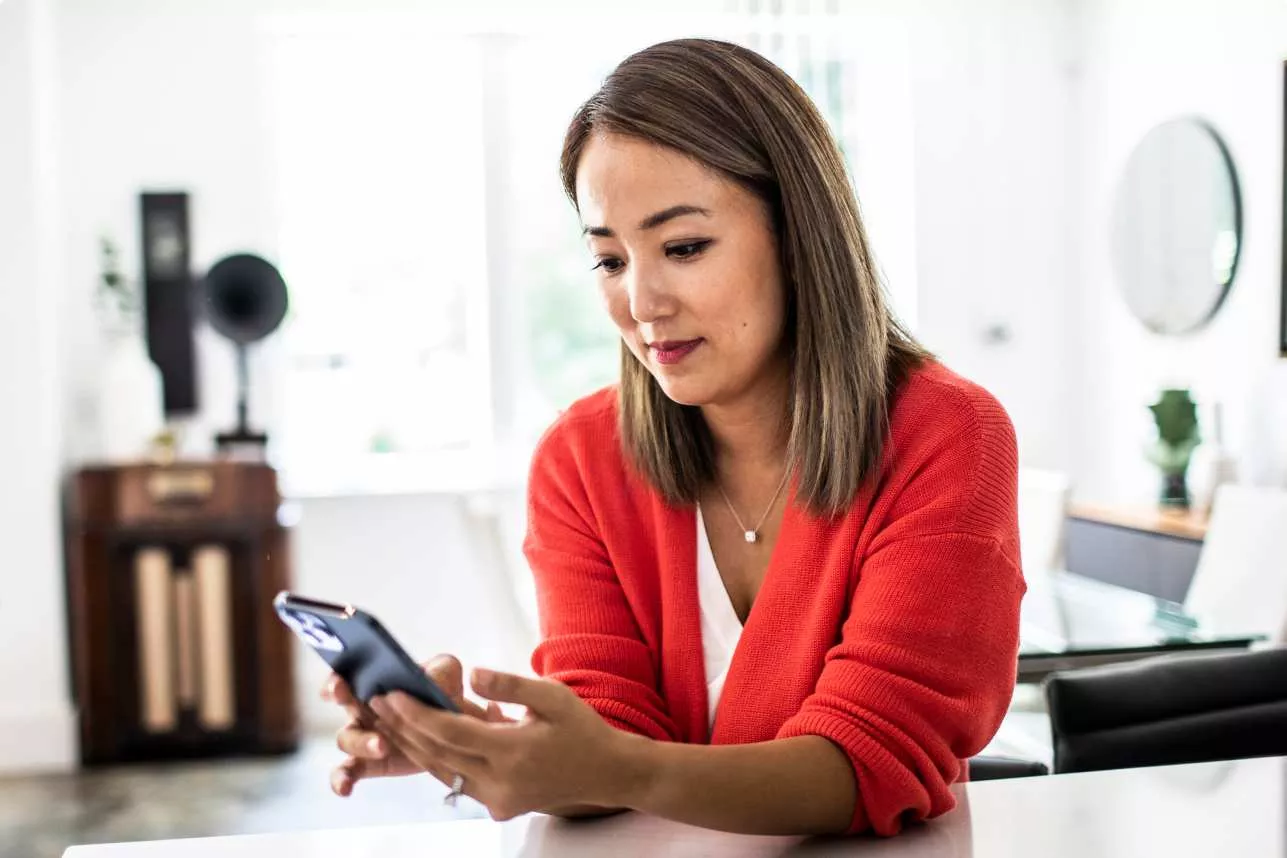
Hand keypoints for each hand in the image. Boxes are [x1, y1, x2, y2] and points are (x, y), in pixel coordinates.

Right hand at [321, 654, 510, 796]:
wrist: (457, 727)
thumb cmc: (444, 691)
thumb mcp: (447, 672)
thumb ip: (440, 670)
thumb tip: (430, 680)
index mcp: (373, 680)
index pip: (346, 674)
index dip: (337, 679)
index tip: (340, 684)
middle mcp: (362, 707)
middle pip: (343, 703)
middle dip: (345, 704)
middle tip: (368, 703)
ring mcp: (364, 736)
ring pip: (347, 739)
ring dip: (362, 743)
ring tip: (383, 747)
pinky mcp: (371, 763)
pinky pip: (347, 772)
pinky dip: (342, 780)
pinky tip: (345, 789)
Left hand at [369, 668, 640, 820]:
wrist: (606, 773)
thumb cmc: (581, 729)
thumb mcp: (552, 696)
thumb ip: (510, 685)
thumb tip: (472, 673)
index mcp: (512, 752)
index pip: (450, 732)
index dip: (415, 713)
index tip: (391, 693)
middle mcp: (500, 782)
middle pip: (438, 754)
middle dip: (403, 727)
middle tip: (377, 701)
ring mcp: (498, 799)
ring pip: (442, 771)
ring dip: (413, 745)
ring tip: (389, 718)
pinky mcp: (499, 807)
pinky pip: (458, 782)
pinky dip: (437, 759)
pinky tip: (423, 739)